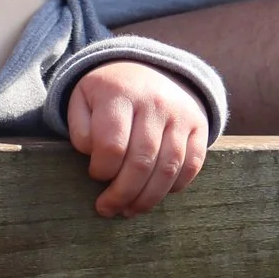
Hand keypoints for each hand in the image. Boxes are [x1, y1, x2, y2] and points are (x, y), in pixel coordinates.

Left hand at [66, 61, 208, 218]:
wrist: (147, 67)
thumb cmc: (108, 94)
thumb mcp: (82, 99)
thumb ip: (80, 129)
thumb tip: (93, 157)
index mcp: (120, 94)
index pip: (112, 146)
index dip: (101, 170)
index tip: (94, 174)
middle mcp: (154, 103)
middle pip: (141, 162)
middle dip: (123, 194)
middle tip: (109, 209)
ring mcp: (180, 114)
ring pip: (168, 168)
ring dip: (148, 198)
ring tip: (130, 210)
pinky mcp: (199, 125)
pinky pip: (192, 165)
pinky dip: (175, 187)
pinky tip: (155, 194)